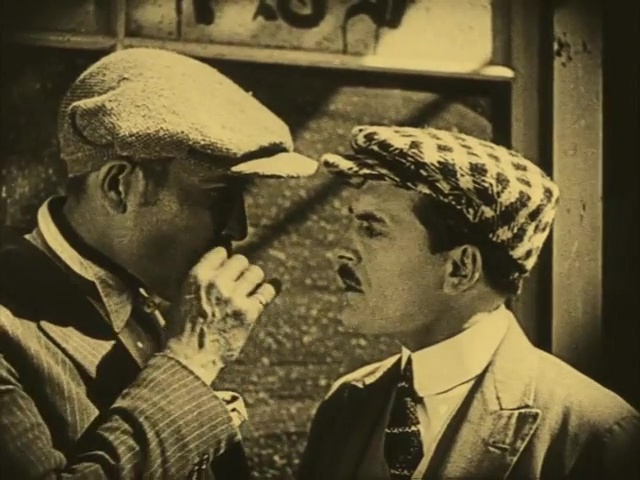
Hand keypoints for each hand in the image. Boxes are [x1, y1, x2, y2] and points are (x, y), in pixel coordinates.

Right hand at [165, 247, 278, 384]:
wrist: (189, 360)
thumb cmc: (182, 330)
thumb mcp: (182, 296)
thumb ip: (201, 278)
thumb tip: (220, 262)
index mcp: (197, 276)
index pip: (221, 250)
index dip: (225, 257)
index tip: (227, 264)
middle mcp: (217, 283)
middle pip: (241, 260)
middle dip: (240, 269)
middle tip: (238, 279)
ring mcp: (235, 297)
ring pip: (255, 272)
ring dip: (253, 279)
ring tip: (249, 287)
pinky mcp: (249, 312)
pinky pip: (268, 291)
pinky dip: (271, 288)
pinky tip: (272, 287)